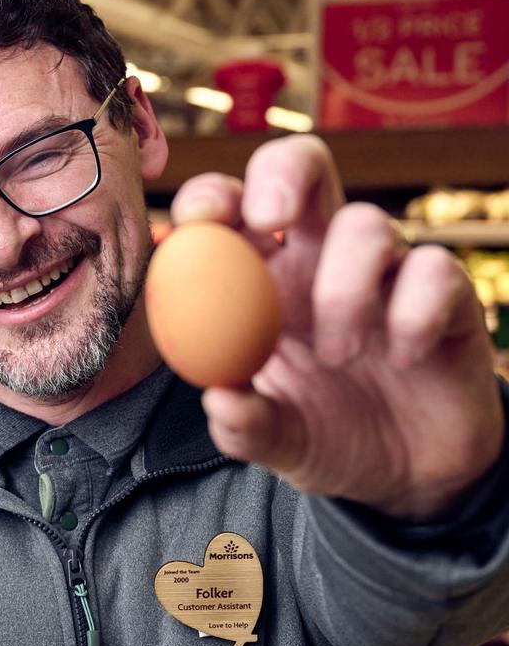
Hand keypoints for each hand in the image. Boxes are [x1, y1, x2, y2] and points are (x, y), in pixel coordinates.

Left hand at [170, 135, 503, 521]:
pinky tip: (404, 358)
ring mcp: (386, 271)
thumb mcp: (272, 441)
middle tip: (267, 219)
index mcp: (262, 280)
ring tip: (337, 357)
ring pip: (366, 224)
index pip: (230, 210)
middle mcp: (321, 260)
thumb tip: (219, 398)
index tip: (198, 221)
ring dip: (343, 288)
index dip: (210, 198)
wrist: (404, 478)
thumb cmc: (324, 435)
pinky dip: (413, 312)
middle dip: (280, 175)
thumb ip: (242, 424)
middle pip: (303, 168)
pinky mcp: (448, 295)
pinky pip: (434, 270)